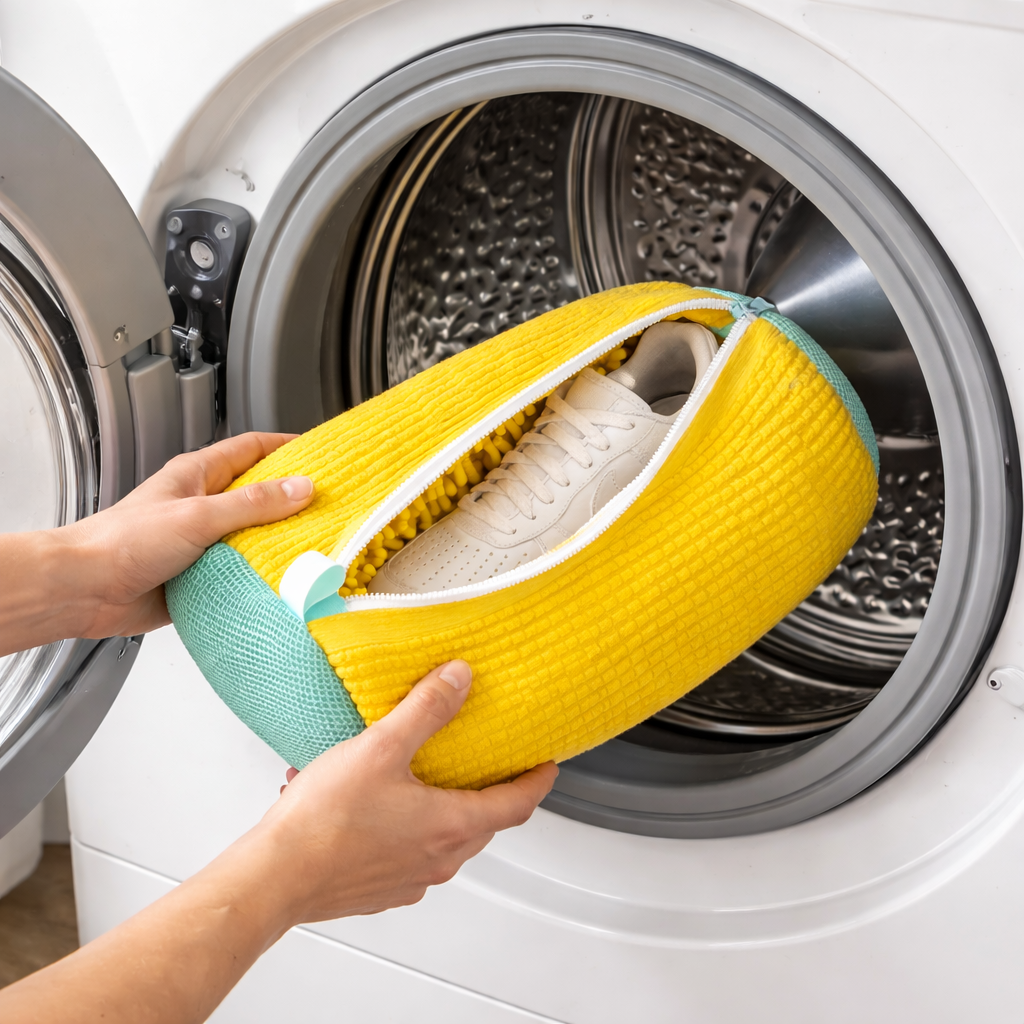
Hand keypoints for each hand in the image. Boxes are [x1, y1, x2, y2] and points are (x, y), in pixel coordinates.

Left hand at [0, 432, 313, 653]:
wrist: (84, 591)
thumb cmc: (122, 543)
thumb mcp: (198, 515)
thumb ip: (252, 504)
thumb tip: (301, 488)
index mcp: (198, 476)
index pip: (253, 449)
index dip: (288, 446)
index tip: (323, 453)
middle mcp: (203, 506)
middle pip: (260, 495)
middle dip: (294, 499)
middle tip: (333, 505)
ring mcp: (204, 542)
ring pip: (255, 536)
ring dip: (281, 543)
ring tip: (319, 546)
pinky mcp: (203, 577)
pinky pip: (243, 572)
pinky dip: (263, 576)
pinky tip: (285, 582)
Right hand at [0, 660, 557, 1023]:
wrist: (275, 877)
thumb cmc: (325, 822)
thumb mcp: (382, 747)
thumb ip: (426, 709)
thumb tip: (460, 679)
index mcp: (451, 826)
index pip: (517, 804)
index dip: (538, 780)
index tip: (547, 764)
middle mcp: (438, 859)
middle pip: (482, 822)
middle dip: (489, 791)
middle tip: (488, 763)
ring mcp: (409, 878)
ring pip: (443, 838)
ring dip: (440, 806)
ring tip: (419, 773)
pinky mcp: (379, 886)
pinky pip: (407, 851)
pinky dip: (404, 825)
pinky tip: (372, 801)